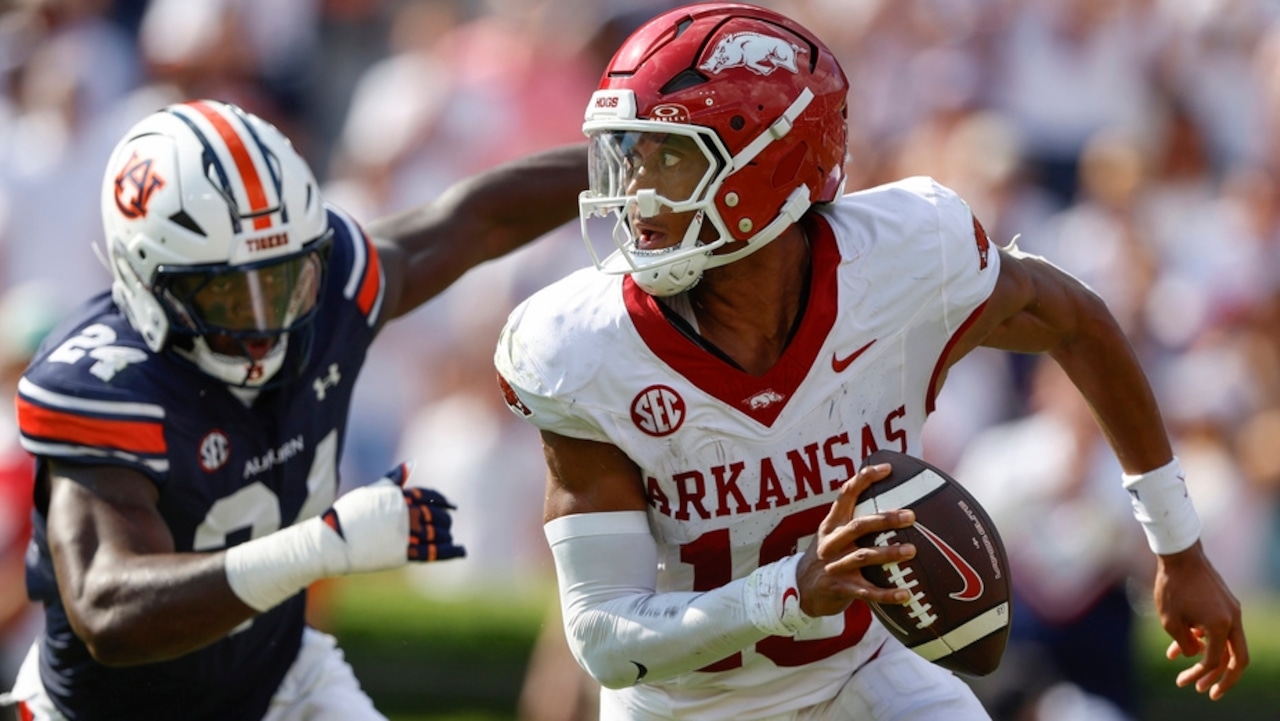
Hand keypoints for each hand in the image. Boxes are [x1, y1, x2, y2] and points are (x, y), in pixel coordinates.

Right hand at [320, 462, 465, 574]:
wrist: (331, 542)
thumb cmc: (347, 515)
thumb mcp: (370, 491)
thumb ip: (393, 479)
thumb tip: (412, 463)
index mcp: (398, 497)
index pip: (428, 496)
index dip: (443, 501)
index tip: (452, 506)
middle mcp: (404, 514)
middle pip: (436, 516)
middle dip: (444, 520)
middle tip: (447, 523)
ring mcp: (405, 535)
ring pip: (437, 534)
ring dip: (446, 535)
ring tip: (449, 538)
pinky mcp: (403, 554)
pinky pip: (433, 552)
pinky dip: (451, 551)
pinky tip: (462, 551)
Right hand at [796, 462, 916, 616]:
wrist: (800, 590)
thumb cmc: (828, 558)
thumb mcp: (832, 536)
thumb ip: (853, 522)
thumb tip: (890, 504)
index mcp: (831, 525)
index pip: (846, 494)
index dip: (865, 479)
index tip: (887, 469)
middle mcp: (831, 542)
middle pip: (858, 526)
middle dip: (885, 519)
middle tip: (910, 516)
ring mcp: (834, 566)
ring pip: (863, 556)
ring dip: (888, 553)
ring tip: (911, 550)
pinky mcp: (839, 588)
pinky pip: (866, 591)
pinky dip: (886, 594)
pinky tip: (905, 593)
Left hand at [1155, 541, 1247, 699]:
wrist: (1180, 554)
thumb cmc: (1172, 586)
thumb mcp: (1170, 620)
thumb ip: (1183, 643)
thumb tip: (1195, 655)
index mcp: (1221, 625)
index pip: (1214, 661)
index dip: (1198, 674)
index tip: (1182, 681)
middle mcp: (1233, 619)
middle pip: (1237, 659)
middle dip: (1223, 679)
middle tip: (1209, 693)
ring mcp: (1232, 610)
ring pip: (1227, 645)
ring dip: (1209, 660)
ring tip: (1186, 674)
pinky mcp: (1225, 603)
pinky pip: (1219, 629)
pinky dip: (1203, 640)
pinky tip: (1178, 647)